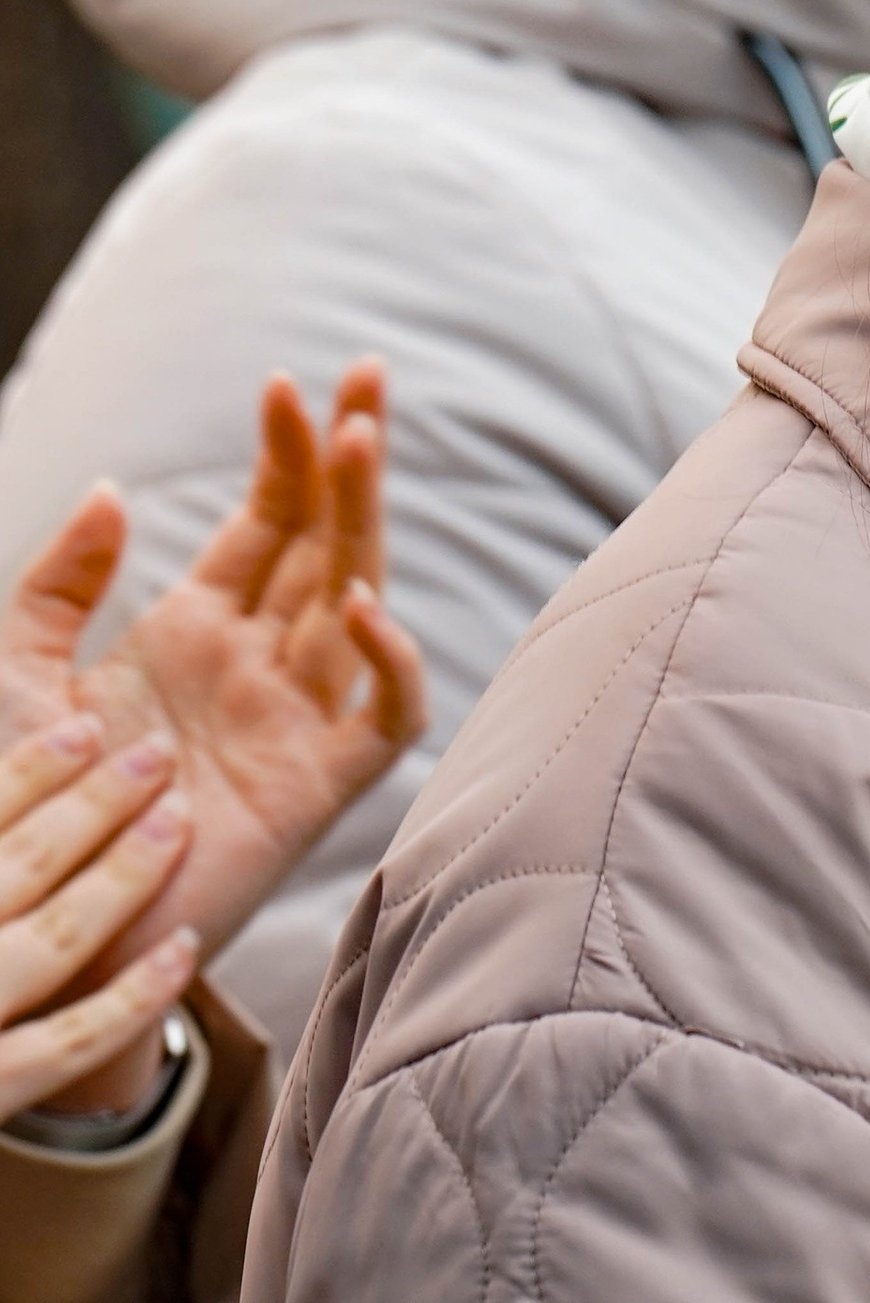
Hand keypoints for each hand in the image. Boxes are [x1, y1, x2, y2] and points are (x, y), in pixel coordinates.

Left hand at [0, 364, 428, 1105]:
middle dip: (350, 455)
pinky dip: (386, 660)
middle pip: (326, 537)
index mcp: (196, 633)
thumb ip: (58, 586)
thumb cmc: (14, 817)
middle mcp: (258, 663)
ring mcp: (294, 719)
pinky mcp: (317, 786)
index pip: (268, 520)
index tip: (288, 383)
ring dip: (363, 519)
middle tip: (366, 376)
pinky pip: (384, 714)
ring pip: (358, 596)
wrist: (26, 940)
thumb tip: (120, 491)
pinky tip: (356, 606)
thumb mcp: (12, 680)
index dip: (284, 451)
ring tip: (359, 441)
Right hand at [0, 713, 198, 1123]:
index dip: (31, 772)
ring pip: (53, 942)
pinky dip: (131, 997)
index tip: (89, 727)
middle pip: (18, 867)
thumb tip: (46, 791)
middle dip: (92, 805)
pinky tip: (185, 948)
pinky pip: (65, 1046)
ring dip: (122, 877)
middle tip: (156, 753)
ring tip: (177, 820)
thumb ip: (3, 848)